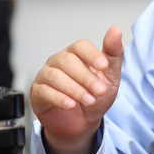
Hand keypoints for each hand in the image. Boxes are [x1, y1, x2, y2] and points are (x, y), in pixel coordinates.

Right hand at [30, 26, 123, 153]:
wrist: (83, 123)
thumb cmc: (95, 95)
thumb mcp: (111, 76)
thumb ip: (113, 53)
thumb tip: (116, 30)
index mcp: (76, 53)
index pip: (80, 46)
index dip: (92, 55)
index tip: (104, 66)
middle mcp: (59, 61)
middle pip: (68, 61)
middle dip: (86, 77)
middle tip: (100, 91)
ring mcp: (46, 75)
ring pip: (55, 76)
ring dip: (75, 89)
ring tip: (89, 100)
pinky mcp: (37, 92)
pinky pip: (44, 91)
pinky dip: (59, 98)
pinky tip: (70, 104)